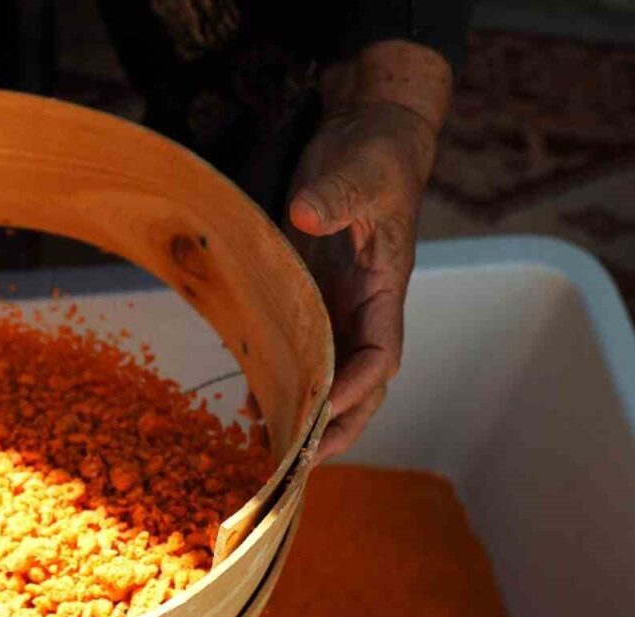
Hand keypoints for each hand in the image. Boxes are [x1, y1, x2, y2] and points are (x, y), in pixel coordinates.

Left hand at [286, 42, 449, 459]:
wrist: (368, 135)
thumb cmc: (373, 153)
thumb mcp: (359, 168)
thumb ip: (338, 193)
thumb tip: (309, 213)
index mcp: (383, 289)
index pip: (380, 356)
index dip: (355, 389)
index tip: (322, 411)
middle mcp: (364, 309)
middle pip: (360, 387)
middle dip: (335, 427)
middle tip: (297, 463)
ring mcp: (338, 308)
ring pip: (329, 379)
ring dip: (305, 416)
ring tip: (267, 449)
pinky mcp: (311, 299)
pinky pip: (302, 354)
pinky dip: (282, 383)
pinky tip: (250, 404)